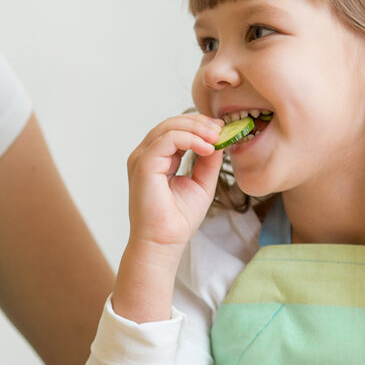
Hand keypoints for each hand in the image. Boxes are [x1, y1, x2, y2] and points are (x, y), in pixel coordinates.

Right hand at [126, 112, 223, 251]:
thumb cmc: (178, 219)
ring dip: (196, 128)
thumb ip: (208, 162)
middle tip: (221, 129)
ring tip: (217, 137)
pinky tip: (207, 148)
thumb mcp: (201, 184)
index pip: (176, 130)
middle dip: (199, 123)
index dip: (199, 126)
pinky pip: (167, 139)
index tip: (222, 130)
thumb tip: (219, 141)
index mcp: (157, 158)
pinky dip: (190, 139)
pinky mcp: (144, 164)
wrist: (164, 242)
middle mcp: (146, 155)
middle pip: (172, 123)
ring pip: (169, 127)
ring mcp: (142, 158)